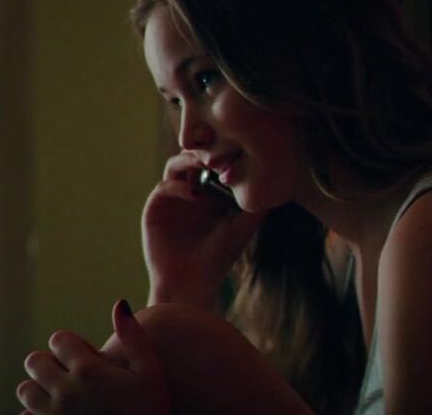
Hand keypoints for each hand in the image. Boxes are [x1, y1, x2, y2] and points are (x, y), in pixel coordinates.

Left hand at [16, 300, 169, 414]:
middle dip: (49, 363)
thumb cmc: (152, 412)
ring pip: (25, 390)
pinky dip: (35, 414)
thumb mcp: (152, 374)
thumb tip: (119, 303)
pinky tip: (58, 414)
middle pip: (35, 361)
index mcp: (89, 371)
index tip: (85, 358)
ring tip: (61, 395)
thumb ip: (135, 338)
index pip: (58, 339)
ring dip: (38, 389)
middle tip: (69, 374)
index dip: (71, 345)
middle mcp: (66, 392)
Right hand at [143, 150, 266, 307]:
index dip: (221, 153)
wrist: (191, 282)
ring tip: (206, 164)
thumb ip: (255, 206)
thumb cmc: (217, 257)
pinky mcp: (155, 208)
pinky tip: (194, 194)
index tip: (236, 151)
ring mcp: (170, 198)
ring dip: (189, 161)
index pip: (211, 161)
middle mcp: (187, 191)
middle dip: (205, 150)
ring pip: (175, 166)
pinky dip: (178, 186)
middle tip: (220, 152)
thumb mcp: (242, 228)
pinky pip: (164, 187)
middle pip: (191, 157)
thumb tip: (276, 182)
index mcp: (207, 192)